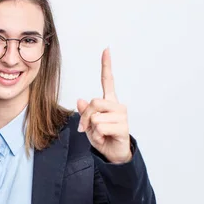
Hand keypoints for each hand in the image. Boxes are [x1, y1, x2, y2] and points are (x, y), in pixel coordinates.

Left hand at [77, 47, 131, 163]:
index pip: (108, 81)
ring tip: (99, 133)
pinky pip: (100, 126)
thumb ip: (85, 112)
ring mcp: (122, 115)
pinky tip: (105, 137)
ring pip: (95, 116)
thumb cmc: (102, 137)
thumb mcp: (88, 124)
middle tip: (86, 128)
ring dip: (91, 128)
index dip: (106, 65)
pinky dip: (97, 135)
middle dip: (85, 116)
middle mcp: (117, 106)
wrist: (113, 154)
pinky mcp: (123, 126)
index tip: (106, 50)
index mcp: (109, 102)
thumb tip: (80, 100)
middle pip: (94, 102)